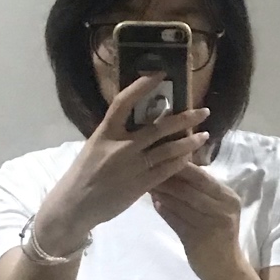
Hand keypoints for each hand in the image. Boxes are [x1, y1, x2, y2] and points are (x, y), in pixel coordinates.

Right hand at [33, 76, 208, 254]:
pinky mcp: (140, 184)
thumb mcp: (95, 147)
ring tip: (204, 134)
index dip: (142, 86)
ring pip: (168, 148)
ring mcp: (133, 165)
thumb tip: (138, 123)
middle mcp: (121, 145)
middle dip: (184, 118)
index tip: (160, 74)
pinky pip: (167, 170)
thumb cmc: (83, 174)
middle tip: (203, 111)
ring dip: (189, 141)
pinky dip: (180, 162)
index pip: (124, 101)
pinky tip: (191, 157)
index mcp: (106, 132)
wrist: (75, 205)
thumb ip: (115, 135)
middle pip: (159, 126)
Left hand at [150, 163, 245, 279]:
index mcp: (228, 198)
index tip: (163, 158)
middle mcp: (223, 209)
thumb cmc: (218, 235)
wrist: (225, 269)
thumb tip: (174, 169)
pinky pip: (177, 221)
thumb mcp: (217, 209)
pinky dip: (165, 212)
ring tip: (148, 185)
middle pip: (190, 188)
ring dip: (163, 193)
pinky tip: (155, 204)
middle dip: (168, 178)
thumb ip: (201, 192)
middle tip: (149, 169)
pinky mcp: (198, 240)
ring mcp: (211, 225)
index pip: (202, 177)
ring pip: (182, 203)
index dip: (181, 167)